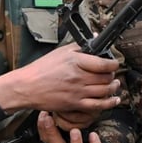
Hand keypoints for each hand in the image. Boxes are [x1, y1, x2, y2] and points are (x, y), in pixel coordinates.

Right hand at [0, 44, 121, 115]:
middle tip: (112, 73)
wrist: (27, 86)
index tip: (113, 63)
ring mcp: (78, 92)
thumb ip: (80, 45)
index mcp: (76, 61)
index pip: (103, 64)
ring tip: (114, 84)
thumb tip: (95, 37)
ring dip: (113, 88)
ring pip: (105, 91)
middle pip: (106, 78)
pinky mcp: (75, 104)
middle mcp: (79, 77)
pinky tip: (113, 100)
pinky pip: (98, 105)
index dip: (113, 63)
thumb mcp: (61, 51)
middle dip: (112, 75)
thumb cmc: (42, 68)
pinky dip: (109, 103)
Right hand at [36, 111, 104, 142]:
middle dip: (52, 133)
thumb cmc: (78, 138)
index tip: (44, 115)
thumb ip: (58, 121)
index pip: (46, 141)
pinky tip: (93, 135)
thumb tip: (48, 110)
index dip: (43, 128)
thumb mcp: (65, 129)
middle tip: (50, 119)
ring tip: (75, 131)